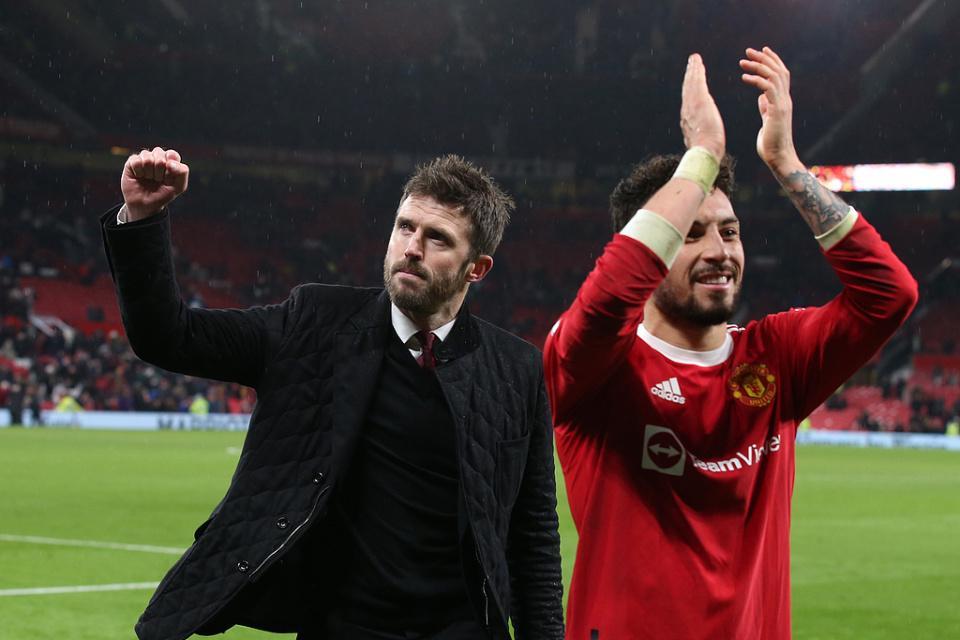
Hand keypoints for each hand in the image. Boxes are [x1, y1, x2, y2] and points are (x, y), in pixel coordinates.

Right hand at [120, 147, 189, 220]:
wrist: (145, 206)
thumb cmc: (162, 195)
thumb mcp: (179, 186)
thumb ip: (182, 172)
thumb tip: (169, 162)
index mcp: (170, 160)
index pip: (172, 154)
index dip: (171, 168)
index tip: (169, 179)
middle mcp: (157, 156)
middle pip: (159, 153)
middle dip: (160, 171)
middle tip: (158, 180)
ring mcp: (144, 158)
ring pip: (147, 158)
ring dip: (149, 173)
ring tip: (149, 179)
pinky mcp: (132, 161)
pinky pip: (136, 161)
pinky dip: (139, 172)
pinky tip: (139, 176)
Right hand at [680, 53, 724, 160]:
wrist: (704, 152)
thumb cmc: (706, 152)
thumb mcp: (702, 143)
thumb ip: (702, 137)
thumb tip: (703, 141)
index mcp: (688, 120)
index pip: (689, 100)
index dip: (690, 88)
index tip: (691, 80)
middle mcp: (687, 110)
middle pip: (688, 89)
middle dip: (689, 75)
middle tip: (691, 63)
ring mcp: (691, 105)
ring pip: (691, 83)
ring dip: (692, 69)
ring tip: (694, 58)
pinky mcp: (699, 100)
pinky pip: (697, 82)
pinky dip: (697, 70)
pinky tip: (697, 61)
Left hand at [739, 46, 799, 171]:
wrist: (778, 157)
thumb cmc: (771, 143)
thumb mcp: (767, 120)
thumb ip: (766, 107)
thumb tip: (761, 97)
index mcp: (782, 100)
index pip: (780, 74)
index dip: (772, 61)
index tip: (761, 51)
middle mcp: (785, 99)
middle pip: (778, 70)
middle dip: (764, 58)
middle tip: (748, 50)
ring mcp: (782, 103)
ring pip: (774, 76)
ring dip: (758, 66)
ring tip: (743, 62)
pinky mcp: (777, 110)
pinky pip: (768, 88)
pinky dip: (756, 80)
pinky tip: (744, 78)